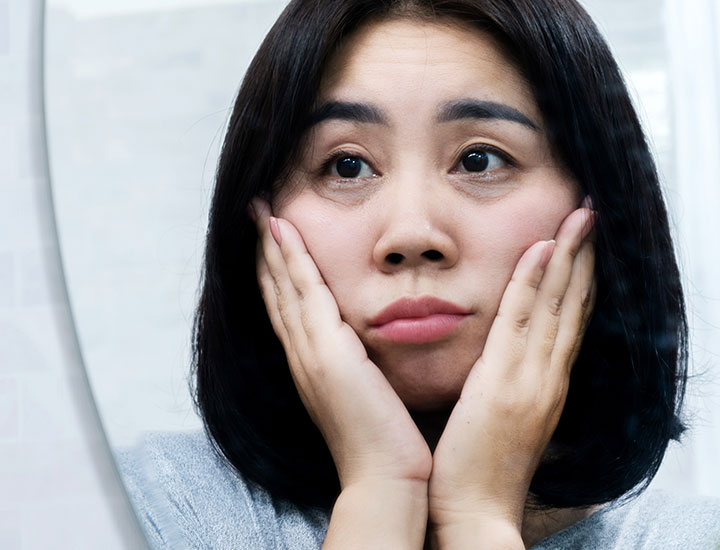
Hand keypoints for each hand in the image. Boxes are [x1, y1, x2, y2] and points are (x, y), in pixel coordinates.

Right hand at [252, 198, 431, 488]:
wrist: (386, 475)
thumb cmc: (386, 439)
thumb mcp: (370, 392)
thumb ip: (364, 366)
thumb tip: (370, 348)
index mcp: (313, 363)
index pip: (289, 307)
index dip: (277, 272)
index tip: (273, 240)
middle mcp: (302, 354)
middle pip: (277, 290)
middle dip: (266, 251)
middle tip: (257, 214)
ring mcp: (309, 351)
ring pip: (284, 285)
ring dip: (272, 245)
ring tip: (262, 211)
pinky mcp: (325, 350)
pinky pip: (303, 291)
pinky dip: (290, 258)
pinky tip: (283, 229)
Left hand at [427, 204, 595, 546]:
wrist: (471, 512)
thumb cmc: (478, 467)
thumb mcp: (500, 417)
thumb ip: (505, 383)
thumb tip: (497, 355)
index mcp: (545, 384)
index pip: (569, 321)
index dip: (580, 279)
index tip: (584, 243)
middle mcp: (548, 377)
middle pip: (573, 305)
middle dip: (584, 256)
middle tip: (591, 213)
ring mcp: (531, 379)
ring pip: (555, 305)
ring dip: (568, 256)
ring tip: (580, 215)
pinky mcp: (504, 384)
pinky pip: (520, 321)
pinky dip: (531, 282)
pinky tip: (539, 249)